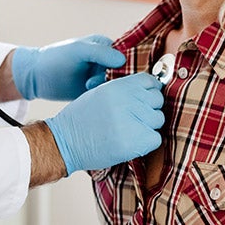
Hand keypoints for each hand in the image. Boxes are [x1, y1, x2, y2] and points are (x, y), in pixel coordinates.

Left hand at [12, 35, 125, 100]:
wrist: (36, 77)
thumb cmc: (55, 58)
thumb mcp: (78, 51)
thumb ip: (100, 53)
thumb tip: (122, 60)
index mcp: (104, 46)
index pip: (126, 56)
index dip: (124, 66)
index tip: (111, 73)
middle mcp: (105, 61)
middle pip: (123, 73)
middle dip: (114, 79)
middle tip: (93, 81)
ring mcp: (100, 76)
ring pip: (116, 86)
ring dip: (106, 88)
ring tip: (87, 86)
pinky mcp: (94, 91)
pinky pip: (106, 96)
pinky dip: (102, 97)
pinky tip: (90, 96)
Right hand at [44, 72, 163, 174]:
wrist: (65, 142)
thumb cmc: (81, 118)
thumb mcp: (100, 92)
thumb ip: (124, 89)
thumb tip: (150, 89)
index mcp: (117, 86)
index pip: (149, 81)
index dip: (149, 90)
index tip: (144, 98)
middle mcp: (126, 101)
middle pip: (157, 100)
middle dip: (149, 108)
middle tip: (134, 117)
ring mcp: (132, 122)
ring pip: (158, 119)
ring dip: (148, 125)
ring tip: (130, 130)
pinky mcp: (135, 142)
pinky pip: (155, 139)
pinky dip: (147, 142)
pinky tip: (131, 141)